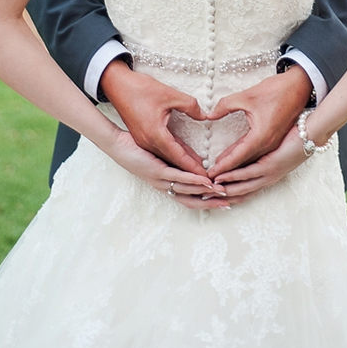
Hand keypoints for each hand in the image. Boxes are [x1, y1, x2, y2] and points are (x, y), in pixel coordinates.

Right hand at [100, 59, 208, 174]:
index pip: (178, 157)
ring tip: (198, 169)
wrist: (115, 84)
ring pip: (166, 156)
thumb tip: (204, 116)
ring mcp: (143, 140)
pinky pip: (160, 149)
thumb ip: (190, 106)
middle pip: (172, 161)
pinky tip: (183, 155)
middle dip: (189, 171)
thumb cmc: (140, 88)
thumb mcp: (170, 94)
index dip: (193, 168)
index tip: (206, 178)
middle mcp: (148, 142)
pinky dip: (173, 154)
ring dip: (181, 163)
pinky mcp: (141, 136)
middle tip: (207, 179)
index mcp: (155, 135)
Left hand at [109, 128, 229, 209]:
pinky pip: (178, 177)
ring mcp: (160, 180)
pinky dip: (193, 180)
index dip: (207, 200)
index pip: (190, 196)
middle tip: (229, 203)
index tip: (225, 199)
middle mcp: (164, 186)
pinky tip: (206, 180)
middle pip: (191, 200)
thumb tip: (196, 158)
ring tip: (223, 192)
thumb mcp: (163, 153)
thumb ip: (179, 157)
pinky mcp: (156, 171)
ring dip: (206, 193)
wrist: (117, 144)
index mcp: (166, 183)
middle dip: (211, 203)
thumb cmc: (138, 148)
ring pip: (187, 191)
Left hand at [207, 65, 311, 178]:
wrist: (301, 86)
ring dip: (236, 166)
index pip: (238, 157)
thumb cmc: (277, 90)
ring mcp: (274, 143)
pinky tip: (234, 156)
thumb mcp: (247, 96)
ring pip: (251, 159)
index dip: (223, 166)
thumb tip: (209, 115)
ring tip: (218, 171)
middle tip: (210, 179)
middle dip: (227, 172)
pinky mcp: (275, 139)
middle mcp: (269, 144)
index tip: (210, 174)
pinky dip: (245, 157)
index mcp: (262, 137)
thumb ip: (225, 106)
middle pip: (244, 163)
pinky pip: (257, 152)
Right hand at [212, 125, 305, 201]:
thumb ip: (255, 150)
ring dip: (222, 187)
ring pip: (241, 186)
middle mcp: (266, 179)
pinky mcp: (270, 166)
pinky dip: (232, 176)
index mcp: (266, 175)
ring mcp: (268, 175)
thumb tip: (240, 146)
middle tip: (201, 195)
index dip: (225, 190)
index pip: (241, 186)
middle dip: (219, 193)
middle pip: (238, 191)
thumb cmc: (292, 137)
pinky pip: (247, 173)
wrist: (310, 132)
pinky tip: (220, 176)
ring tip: (206, 187)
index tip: (208, 190)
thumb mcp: (270, 146)